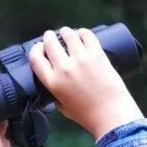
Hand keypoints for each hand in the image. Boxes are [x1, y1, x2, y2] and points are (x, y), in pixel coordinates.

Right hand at [28, 26, 143, 139]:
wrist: (111, 114)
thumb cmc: (86, 115)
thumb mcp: (62, 106)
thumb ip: (55, 94)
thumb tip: (54, 83)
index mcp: (52, 82)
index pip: (35, 58)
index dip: (36, 49)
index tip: (40, 47)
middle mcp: (64, 68)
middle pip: (50, 42)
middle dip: (49, 37)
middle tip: (52, 37)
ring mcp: (81, 59)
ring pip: (68, 34)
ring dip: (66, 32)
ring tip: (67, 33)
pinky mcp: (97, 54)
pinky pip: (87, 35)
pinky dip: (82, 32)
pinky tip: (82, 34)